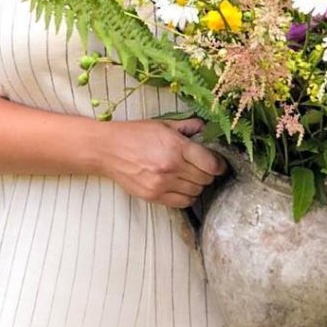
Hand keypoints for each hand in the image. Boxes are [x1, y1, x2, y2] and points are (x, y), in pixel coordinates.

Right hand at [97, 117, 227, 207]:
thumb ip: (187, 126)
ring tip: (190, 176)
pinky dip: (187, 196)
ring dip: (198, 185)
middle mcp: (171, 167)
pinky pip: (183, 202)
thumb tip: (206, 128)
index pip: (211, 164)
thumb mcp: (163, 124)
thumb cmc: (134, 134)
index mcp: (175, 146)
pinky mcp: (153, 196)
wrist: (107, 149)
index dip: (220, 164)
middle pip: (205, 179)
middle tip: (203, 167)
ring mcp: (162, 184)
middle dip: (208, 173)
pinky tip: (181, 187)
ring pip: (196, 191)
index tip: (218, 163)